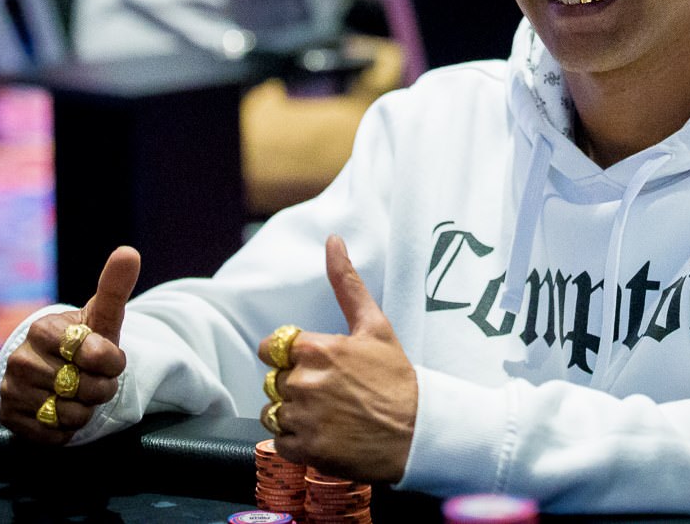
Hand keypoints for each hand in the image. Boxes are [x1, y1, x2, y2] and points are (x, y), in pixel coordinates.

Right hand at [0, 247, 140, 443]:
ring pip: (69, 413)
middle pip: (82, 387)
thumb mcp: (102, 316)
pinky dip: (68, 430)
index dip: (110, 360)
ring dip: (86, 409)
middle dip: (102, 387)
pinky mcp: (9, 419)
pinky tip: (64, 412)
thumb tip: (129, 252)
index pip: (89, 352)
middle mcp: (19, 358)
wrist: (59, 370)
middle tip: (96, 380)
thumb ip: (114, 287)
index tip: (110, 357)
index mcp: (42, 329)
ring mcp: (10, 389)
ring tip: (80, 395)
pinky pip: (52, 435)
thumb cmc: (85, 341)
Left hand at [261, 235, 416, 481]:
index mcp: (316, 348)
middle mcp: (304, 382)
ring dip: (294, 415)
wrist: (419, 432)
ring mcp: (304, 417)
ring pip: (273, 412)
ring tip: (328, 415)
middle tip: (331, 393)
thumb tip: (333, 240)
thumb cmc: (397, 379)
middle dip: (295, 386)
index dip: (288, 357)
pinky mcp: (305, 449)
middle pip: (273, 381)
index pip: (271, 348)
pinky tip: (324, 435)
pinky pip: (279, 442)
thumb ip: (347, 282)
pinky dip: (296, 441)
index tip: (312, 366)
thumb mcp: (375, 326)